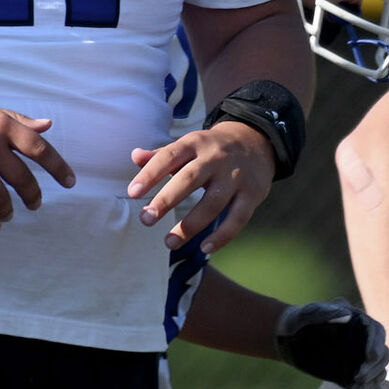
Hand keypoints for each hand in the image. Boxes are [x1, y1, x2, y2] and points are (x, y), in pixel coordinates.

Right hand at [0, 86, 74, 230]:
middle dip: (33, 196)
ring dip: (9, 210)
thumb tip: (48, 126)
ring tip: (9, 214)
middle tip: (35, 204)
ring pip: (1, 198)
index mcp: (0, 124)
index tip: (70, 183)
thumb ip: (16, 120)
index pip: (40, 148)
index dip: (59, 168)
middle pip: (23, 179)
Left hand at [127, 122, 275, 252]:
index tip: (132, 193)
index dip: (150, 174)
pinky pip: (237, 219)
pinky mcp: (253, 194)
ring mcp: (236, 176)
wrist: (256, 140)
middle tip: (145, 220)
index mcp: (194, 144)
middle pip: (189, 180)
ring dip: (190, 225)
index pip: (169, 157)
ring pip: (212, 203)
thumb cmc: (211, 149)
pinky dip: (222, 236)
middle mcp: (215, 158)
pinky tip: (205, 248)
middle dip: (166, 200)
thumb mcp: (189, 145)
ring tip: (169, 242)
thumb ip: (162, 154)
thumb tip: (135, 156)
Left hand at [274, 300, 388, 388]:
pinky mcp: (355, 374)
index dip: (376, 344)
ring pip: (378, 373)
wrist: (292, 336)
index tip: (369, 356)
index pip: (377, 332)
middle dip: (374, 368)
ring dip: (372, 383)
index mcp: (359, 322)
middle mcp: (365, 341)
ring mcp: (361, 359)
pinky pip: (369, 387)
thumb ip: (324, 311)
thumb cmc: (302, 319)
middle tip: (358, 377)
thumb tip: (345, 314)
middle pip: (382, 355)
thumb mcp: (309, 312)